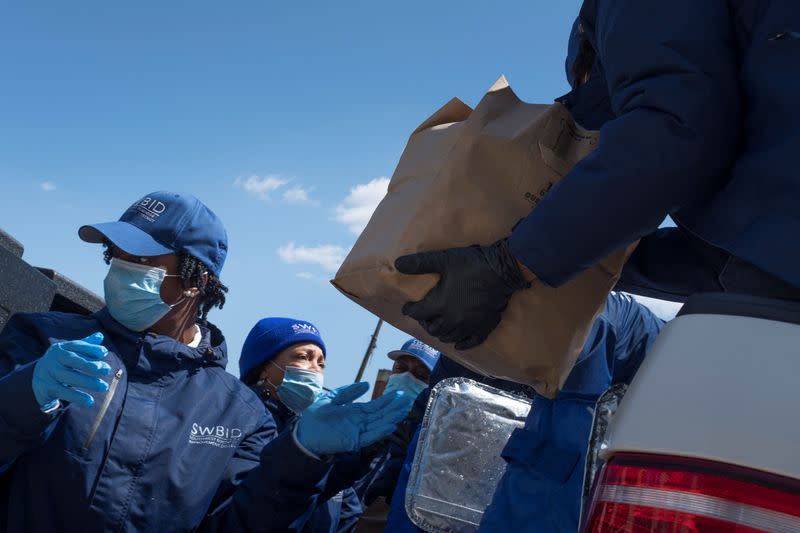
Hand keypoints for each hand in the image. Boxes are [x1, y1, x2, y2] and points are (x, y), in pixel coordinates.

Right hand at [32, 332, 110, 408]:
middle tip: (107, 370)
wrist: (36, 377)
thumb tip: (100, 336)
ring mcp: (48, 373)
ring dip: (88, 382)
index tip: (104, 352)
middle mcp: (53, 359)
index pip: (77, 346)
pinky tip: (90, 401)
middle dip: (90, 365)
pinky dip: (77, 397)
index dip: (91, 348)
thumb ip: (85, 345)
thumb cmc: (61, 362)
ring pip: (69, 377)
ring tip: (104, 387)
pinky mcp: (46, 387)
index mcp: (61, 348)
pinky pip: (63, 392)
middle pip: (73, 360)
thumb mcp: (70, 352)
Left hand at [296, 382, 413, 454]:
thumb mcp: (332, 398)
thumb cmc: (315, 417)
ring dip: (391, 418)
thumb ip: (348, 392)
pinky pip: (369, 436)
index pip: (375, 406)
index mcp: (355, 412)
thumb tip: (366, 384)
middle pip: (380, 415)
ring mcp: (357, 432)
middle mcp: (359, 422)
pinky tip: (391, 426)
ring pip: (378, 424)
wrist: (303, 433)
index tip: (399, 395)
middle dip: (394, 408)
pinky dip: (380, 431)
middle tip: (408, 401)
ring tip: (404, 411)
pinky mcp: (352, 441)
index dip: (387, 401)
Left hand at [395, 239, 529, 349]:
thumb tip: (397, 264)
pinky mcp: (484, 327)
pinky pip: (471, 343)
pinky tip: (458, 344)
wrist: (503, 270)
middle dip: (425, 323)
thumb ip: (420, 263)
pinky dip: (462, 344)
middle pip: (433, 329)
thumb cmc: (472, 264)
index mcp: (440, 304)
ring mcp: (469, 326)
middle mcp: (453, 320)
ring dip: (441, 333)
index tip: (407, 307)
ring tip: (439, 326)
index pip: (418, 313)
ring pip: (449, 337)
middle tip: (424, 316)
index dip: (410, 310)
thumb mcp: (444, 259)